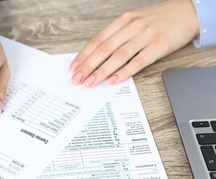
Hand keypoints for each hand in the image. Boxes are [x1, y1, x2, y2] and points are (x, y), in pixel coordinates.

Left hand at [70, 0, 198, 86]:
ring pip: (118, 56)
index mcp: (123, 20)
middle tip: (77, 79)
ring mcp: (145, 36)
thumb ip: (118, 35)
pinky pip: (138, 62)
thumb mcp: (135, 20)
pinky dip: (123, 72)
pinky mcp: (158, 46)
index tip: (74, 67)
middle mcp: (132, 26)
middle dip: (87, 66)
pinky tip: (113, 81)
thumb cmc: (159, 18)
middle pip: (104, 49)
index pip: (98, 39)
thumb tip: (98, 55)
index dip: (84, 55)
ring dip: (101, 71)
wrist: (188, 11)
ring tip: (90, 82)